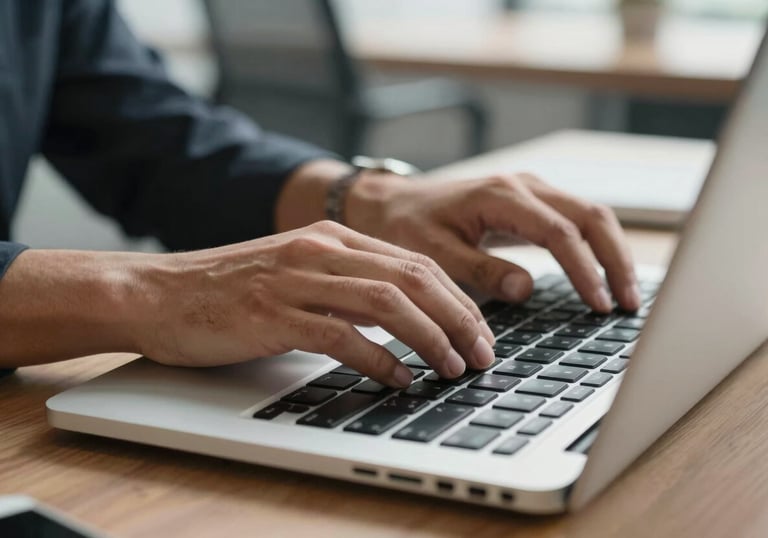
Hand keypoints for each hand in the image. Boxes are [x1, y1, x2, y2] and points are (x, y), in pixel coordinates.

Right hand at [139, 221, 495, 385]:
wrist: (157, 293)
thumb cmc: (228, 290)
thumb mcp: (297, 273)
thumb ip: (346, 286)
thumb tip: (402, 318)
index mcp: (331, 239)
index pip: (415, 263)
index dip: (457, 299)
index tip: (480, 331)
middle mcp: (320, 251)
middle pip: (413, 278)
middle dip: (458, 319)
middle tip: (481, 354)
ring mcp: (296, 280)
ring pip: (387, 303)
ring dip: (429, 338)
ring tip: (451, 368)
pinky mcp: (273, 314)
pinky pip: (341, 336)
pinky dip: (378, 360)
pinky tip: (397, 379)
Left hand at [347, 173, 640, 311]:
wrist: (390, 204)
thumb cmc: (406, 226)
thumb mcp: (434, 253)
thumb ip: (479, 270)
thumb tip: (526, 289)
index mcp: (501, 196)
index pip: (560, 233)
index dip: (585, 271)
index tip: (599, 306)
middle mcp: (523, 186)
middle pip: (591, 217)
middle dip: (615, 260)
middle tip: (629, 305)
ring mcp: (530, 190)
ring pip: (591, 215)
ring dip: (612, 253)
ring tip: (625, 296)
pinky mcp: (531, 201)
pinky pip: (576, 219)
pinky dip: (596, 246)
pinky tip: (603, 276)